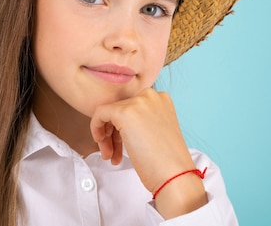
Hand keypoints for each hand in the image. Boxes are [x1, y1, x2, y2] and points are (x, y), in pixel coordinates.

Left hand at [89, 88, 206, 216]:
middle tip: (112, 151)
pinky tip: (102, 144)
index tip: (121, 143)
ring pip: (109, 112)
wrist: (174, 175)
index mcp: (161, 99)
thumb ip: (141, 120)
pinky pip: (100, 113)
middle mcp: (150, 96)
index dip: (123, 126)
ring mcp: (138, 102)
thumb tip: (120, 121)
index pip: (132, 106)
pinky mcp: (124, 112)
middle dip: (113, 132)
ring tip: (110, 155)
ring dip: (106, 135)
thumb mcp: (157, 130)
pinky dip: (96, 127)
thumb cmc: (167, 161)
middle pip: (120, 109)